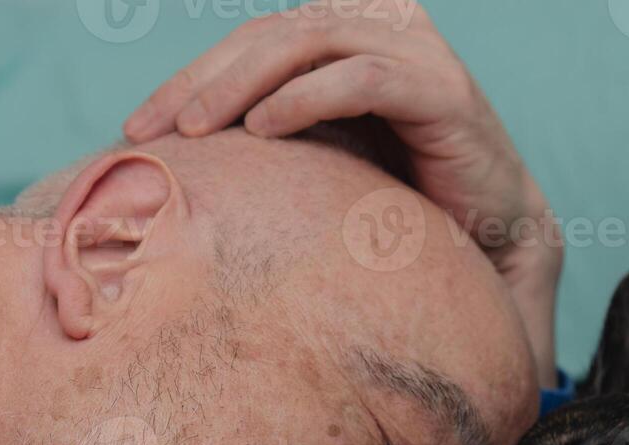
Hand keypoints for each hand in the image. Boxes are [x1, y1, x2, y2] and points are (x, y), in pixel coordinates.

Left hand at [123, 0, 561, 386]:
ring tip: (198, 130)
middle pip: (270, 34)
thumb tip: (175, 146)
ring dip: (241, 84)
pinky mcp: (441, 88)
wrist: (489, 236)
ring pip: (307, 43)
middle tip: (153, 129)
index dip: (190, 77)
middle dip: (202, 81)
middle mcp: (383, 24)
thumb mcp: (322, 152)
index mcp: (349, 30)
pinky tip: (262, 128)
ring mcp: (415, 49)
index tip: (138, 127)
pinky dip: (305, 99)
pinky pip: (360, 78)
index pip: (252, 41)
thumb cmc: (398, 199)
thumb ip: (270, 125)